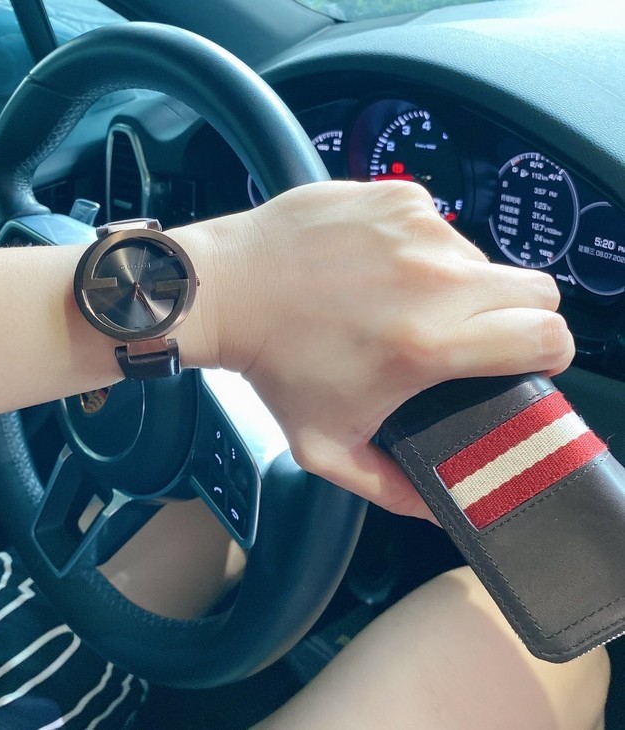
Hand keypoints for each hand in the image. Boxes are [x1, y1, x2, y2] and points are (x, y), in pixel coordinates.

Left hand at [172, 181, 573, 519]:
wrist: (231, 291)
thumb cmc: (272, 367)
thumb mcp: (326, 445)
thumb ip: (389, 487)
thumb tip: (436, 506)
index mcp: (426, 343)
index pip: (545, 336)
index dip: (547, 352)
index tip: (523, 359)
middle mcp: (431, 278)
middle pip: (536, 290)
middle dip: (518, 316)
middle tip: (472, 333)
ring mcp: (415, 228)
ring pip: (481, 257)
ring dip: (460, 282)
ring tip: (405, 300)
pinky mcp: (394, 195)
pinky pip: (437, 225)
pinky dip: (420, 248)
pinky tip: (376, 267)